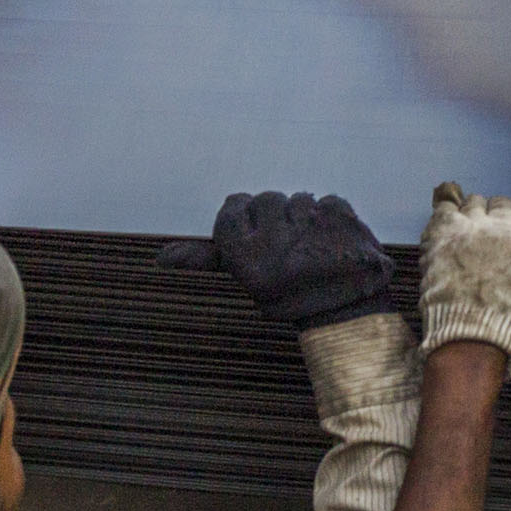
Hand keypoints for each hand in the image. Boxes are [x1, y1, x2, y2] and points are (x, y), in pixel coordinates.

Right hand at [158, 191, 394, 332]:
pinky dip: (333, 217)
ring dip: (306, 216)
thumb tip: (160, 257)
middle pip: (265, 199)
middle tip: (291, 246)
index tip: (259, 234)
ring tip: (314, 246)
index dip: (246, 218)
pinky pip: (328, 200)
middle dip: (277, 217)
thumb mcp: (247, 281)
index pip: (232, 208)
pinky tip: (336, 242)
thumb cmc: (292, 296)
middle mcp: (273, 241)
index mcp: (245, 259)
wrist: (350, 313)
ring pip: (298, 197)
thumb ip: (209, 259)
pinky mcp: (340, 216)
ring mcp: (309, 226)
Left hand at [416, 183, 510, 369]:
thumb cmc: (507, 323)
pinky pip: (446, 205)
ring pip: (474, 202)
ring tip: (465, 231)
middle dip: (495, 216)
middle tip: (486, 235)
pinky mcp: (445, 230)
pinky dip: (446, 207)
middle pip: (500, 204)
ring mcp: (474, 225)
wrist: (471, 338)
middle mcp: (505, 225)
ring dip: (471, 213)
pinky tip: (446, 214)